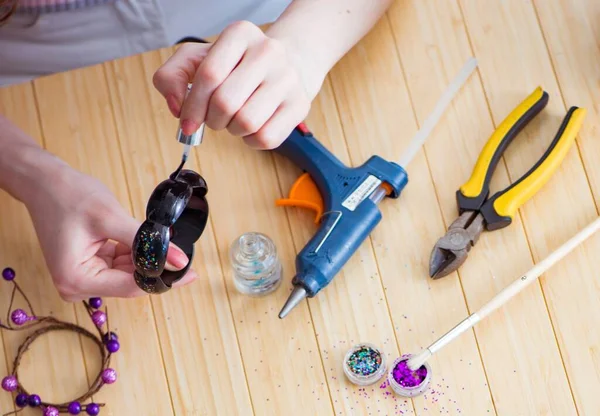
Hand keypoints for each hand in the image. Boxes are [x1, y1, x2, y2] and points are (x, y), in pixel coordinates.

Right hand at [25, 165, 197, 300]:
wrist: (45, 182)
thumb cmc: (70, 195)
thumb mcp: (111, 217)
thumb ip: (147, 240)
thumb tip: (179, 260)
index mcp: (77, 280)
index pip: (131, 287)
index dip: (163, 279)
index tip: (190, 274)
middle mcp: (76, 286)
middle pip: (131, 283)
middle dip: (155, 267)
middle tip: (182, 253)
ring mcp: (82, 279)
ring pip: (129, 274)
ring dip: (145, 257)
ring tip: (152, 236)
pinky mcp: (88, 268)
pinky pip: (121, 266)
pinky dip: (134, 252)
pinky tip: (138, 236)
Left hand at [153, 20, 324, 148]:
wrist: (286, 66)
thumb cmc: (236, 67)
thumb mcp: (198, 60)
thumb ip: (172, 77)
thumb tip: (177, 108)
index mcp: (240, 34)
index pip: (209, 75)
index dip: (192, 106)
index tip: (187, 122)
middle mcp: (268, 51)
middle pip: (226, 102)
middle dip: (212, 120)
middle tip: (214, 118)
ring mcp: (288, 79)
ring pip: (246, 122)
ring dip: (232, 130)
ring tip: (235, 119)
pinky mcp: (300, 105)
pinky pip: (266, 138)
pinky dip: (251, 140)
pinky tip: (252, 127)